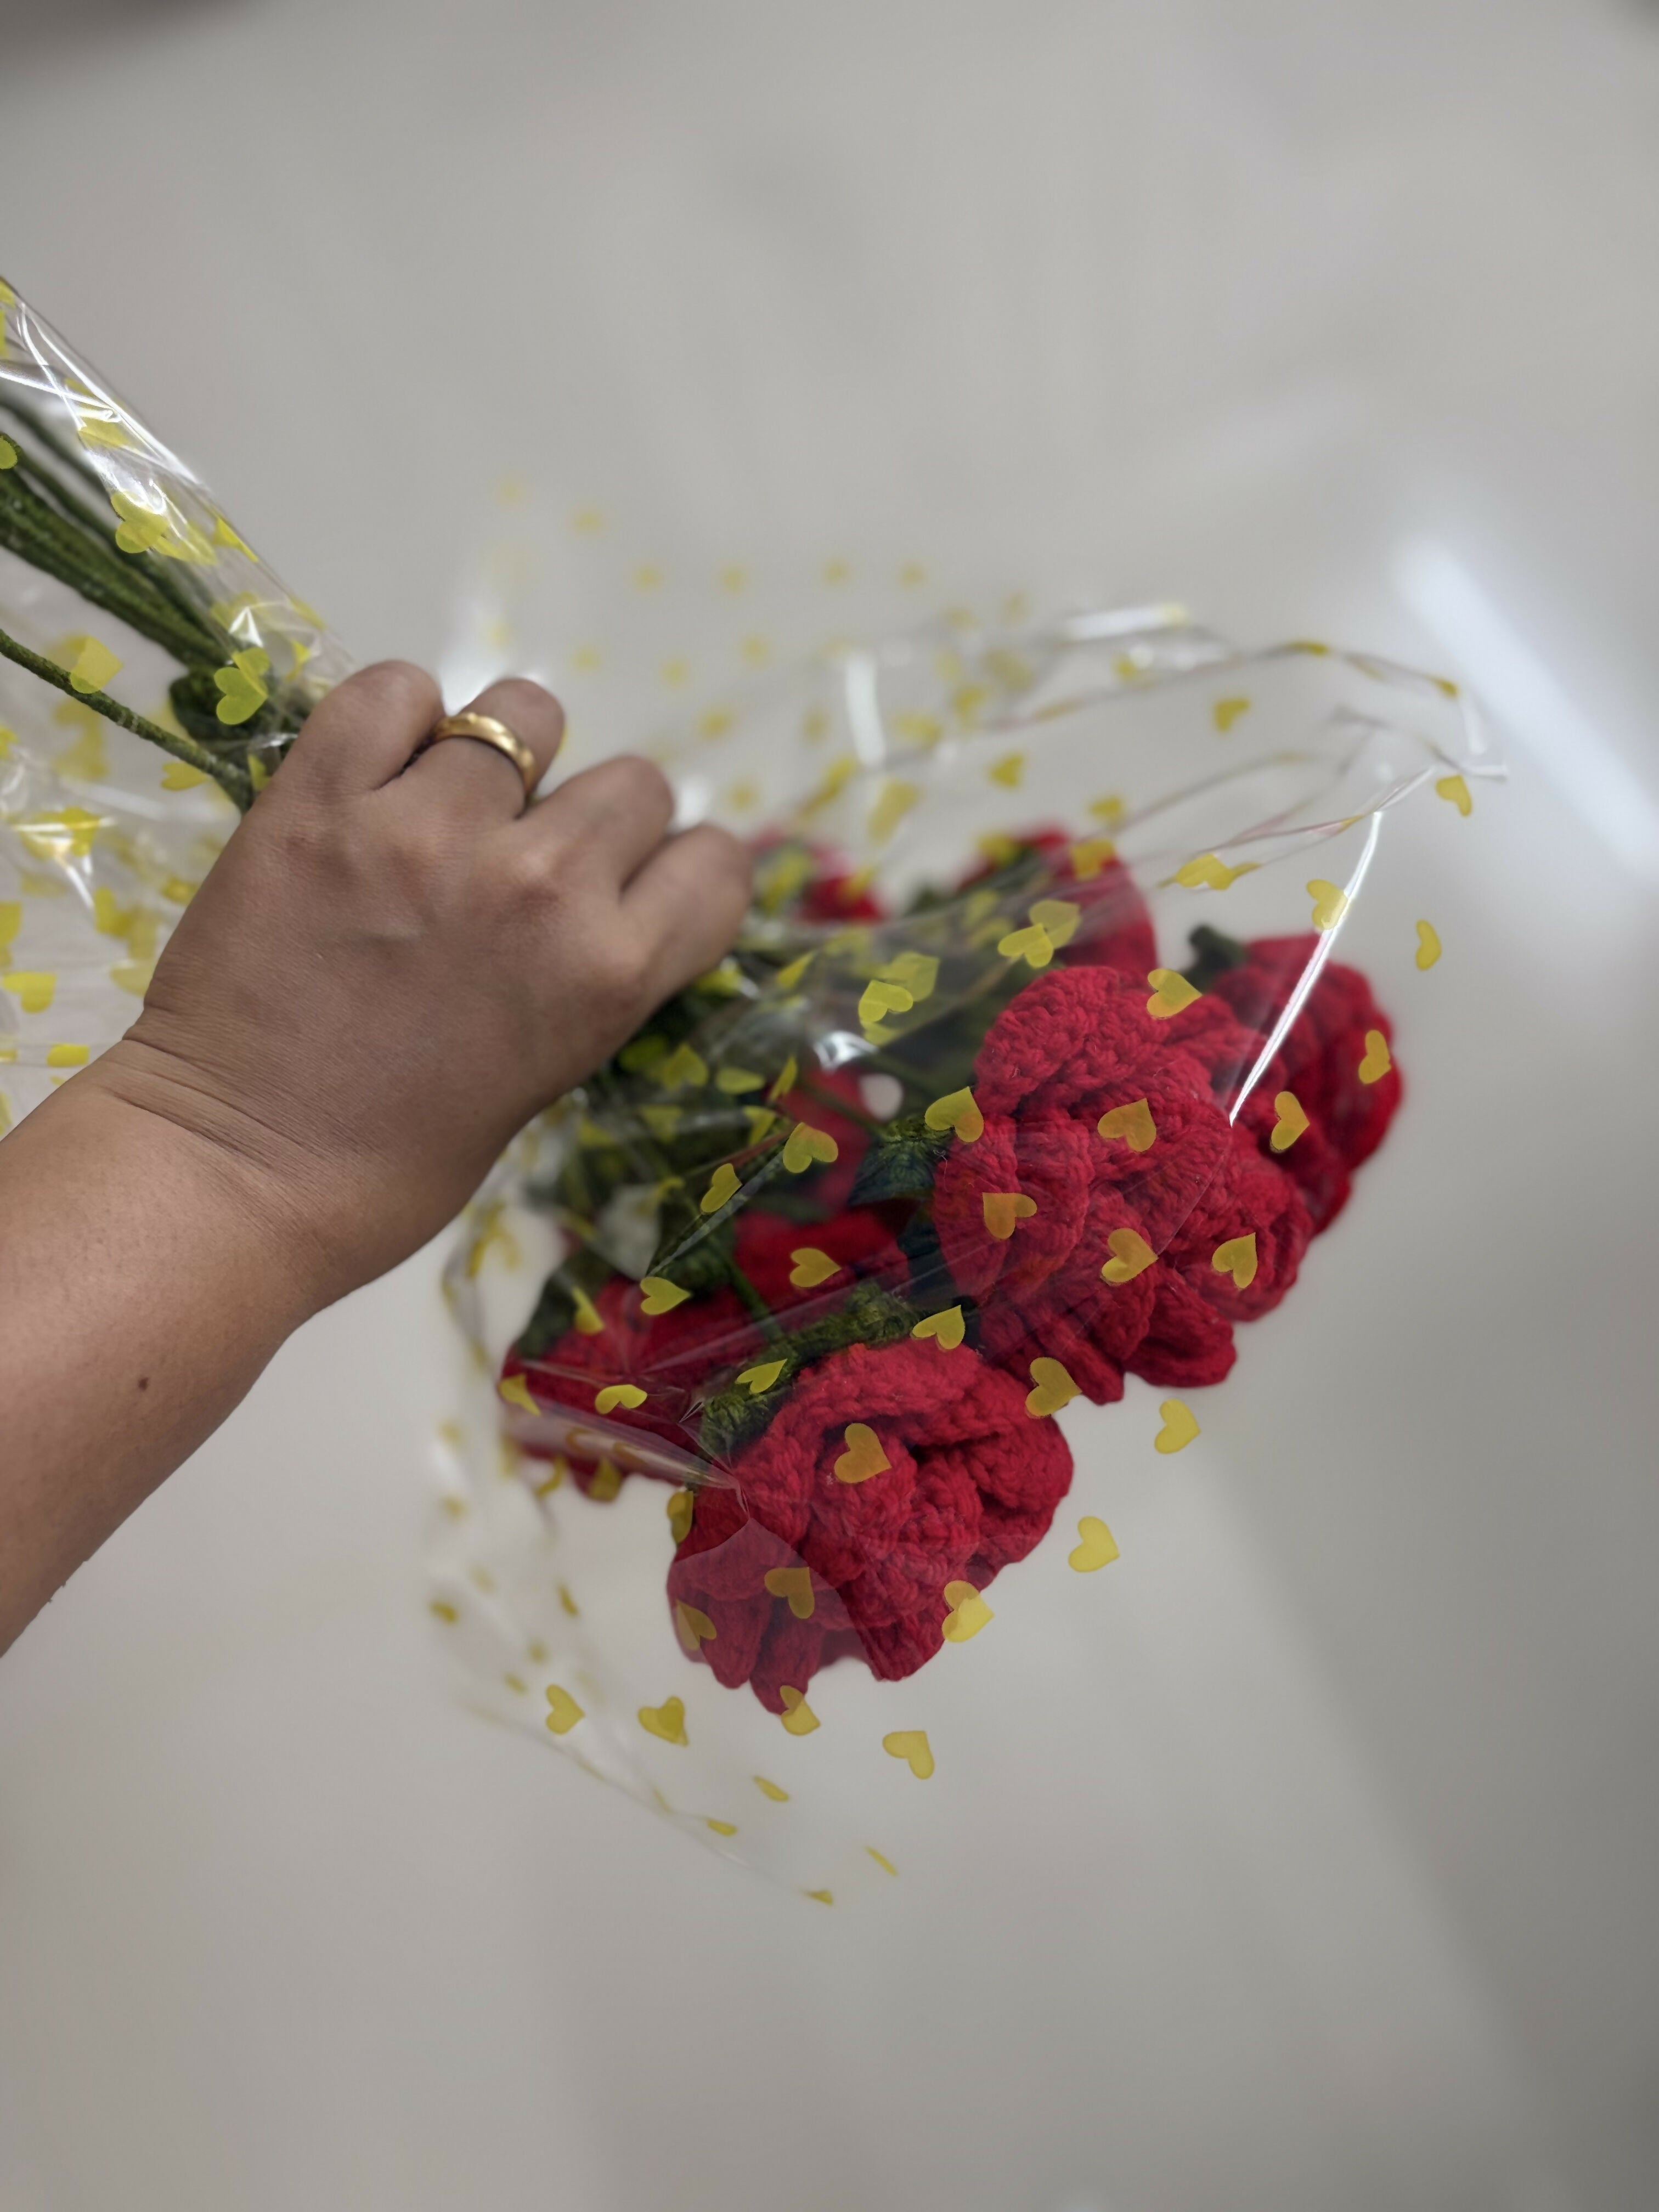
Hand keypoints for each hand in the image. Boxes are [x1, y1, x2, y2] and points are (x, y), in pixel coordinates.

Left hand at [89, 663, 752, 1311]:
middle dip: (591, 819)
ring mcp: (429, 831)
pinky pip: (395, 690)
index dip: (674, 872)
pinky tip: (376, 774)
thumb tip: (603, 893)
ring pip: (524, 715)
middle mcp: (542, 885)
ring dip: (500, 758)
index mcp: (611, 974)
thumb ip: (590, 972)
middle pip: (633, 783)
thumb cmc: (401, 1159)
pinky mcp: (323, 798)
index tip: (631, 888)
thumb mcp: (549, 1072)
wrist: (242, 1171)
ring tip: (445, 811)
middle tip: (525, 864)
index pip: (713, 866)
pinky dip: (396, 719)